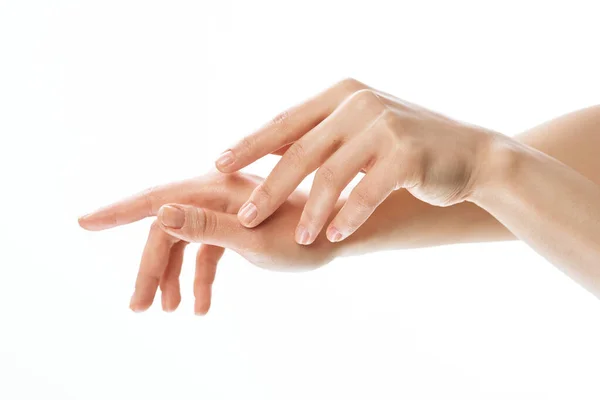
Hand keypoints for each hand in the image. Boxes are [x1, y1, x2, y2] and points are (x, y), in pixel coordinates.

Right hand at [78, 172, 338, 313]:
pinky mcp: (235, 226)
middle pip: (167, 231)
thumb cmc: (303, 235)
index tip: (83, 222)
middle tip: (137, 307)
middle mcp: (215, 193)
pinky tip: (201, 306)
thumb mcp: (254, 238)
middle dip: (151, 269)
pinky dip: (201, 277)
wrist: (337, 233)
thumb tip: (159, 215)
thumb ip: (206, 226)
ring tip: (170, 311)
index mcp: (216, 188)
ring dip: (174, 277)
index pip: (156, 200)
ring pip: (184, 244)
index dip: (117, 212)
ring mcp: (224, 210)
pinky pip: (206, 252)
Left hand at [215, 78, 498, 244]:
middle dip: (270, 188)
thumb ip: (320, 136)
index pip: (285, 122)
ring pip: (331, 174)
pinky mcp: (407, 152)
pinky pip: (367, 190)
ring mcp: (384, 125)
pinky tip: (333, 235)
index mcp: (340, 96)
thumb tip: (268, 154)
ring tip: (299, 240)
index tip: (218, 164)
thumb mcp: (359, 132)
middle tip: (245, 217)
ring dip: (312, 211)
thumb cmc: (404, 147)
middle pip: (301, 151)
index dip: (250, 144)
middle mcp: (358, 104)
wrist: (469, 152)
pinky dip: (348, 215)